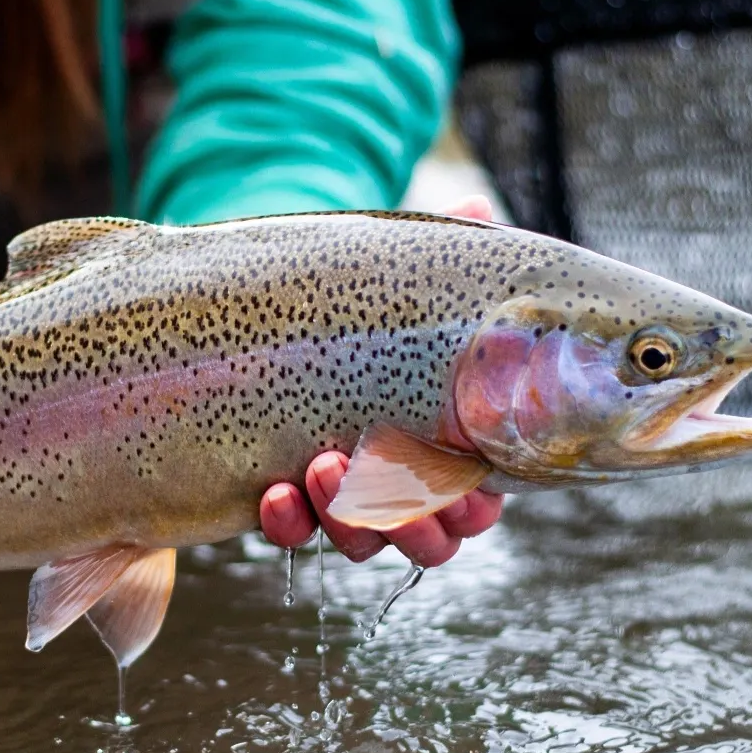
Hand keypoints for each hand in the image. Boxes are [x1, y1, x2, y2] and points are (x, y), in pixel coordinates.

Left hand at [257, 194, 504, 565]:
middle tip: (387, 475)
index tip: (462, 486)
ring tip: (320, 466)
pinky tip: (273, 494)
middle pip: (426, 537)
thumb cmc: (360, 301)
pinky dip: (288, 523)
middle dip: (410, 519)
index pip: (478, 501)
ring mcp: (345, 498)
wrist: (274, 311)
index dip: (472, 506)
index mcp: (450, 446)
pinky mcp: (291, 501)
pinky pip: (293, 534)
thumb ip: (443, 250)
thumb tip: (477, 211)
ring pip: (361, 541)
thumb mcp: (397, 275)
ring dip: (344, 517)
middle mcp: (402, 483)